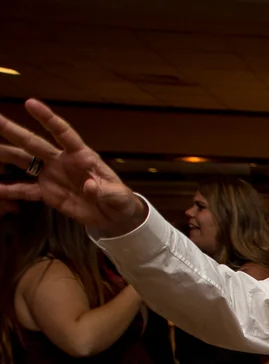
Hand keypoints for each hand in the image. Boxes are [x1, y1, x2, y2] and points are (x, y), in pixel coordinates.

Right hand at [0, 99, 144, 235]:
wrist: (115, 217)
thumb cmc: (120, 200)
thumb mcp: (119, 197)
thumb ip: (105, 191)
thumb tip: (89, 186)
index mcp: (81, 156)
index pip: (63, 133)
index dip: (48, 118)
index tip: (30, 103)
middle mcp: (62, 161)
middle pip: (34, 142)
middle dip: (13, 130)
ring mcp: (52, 176)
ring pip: (24, 161)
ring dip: (4, 154)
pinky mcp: (48, 193)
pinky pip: (25, 190)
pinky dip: (10, 190)